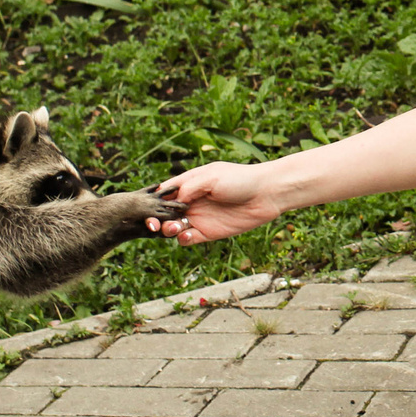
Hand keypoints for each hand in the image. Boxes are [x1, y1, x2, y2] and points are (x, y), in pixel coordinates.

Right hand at [150, 162, 284, 243]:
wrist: (266, 193)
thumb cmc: (240, 179)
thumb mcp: (212, 177)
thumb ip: (190, 187)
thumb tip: (173, 200)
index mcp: (189, 184)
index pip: (164, 193)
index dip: (153, 201)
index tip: (149, 208)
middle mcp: (191, 202)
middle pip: (165, 213)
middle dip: (156, 219)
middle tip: (154, 223)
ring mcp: (199, 217)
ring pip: (173, 228)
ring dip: (168, 229)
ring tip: (174, 227)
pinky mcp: (209, 232)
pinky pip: (188, 239)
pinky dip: (183, 239)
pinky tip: (186, 234)